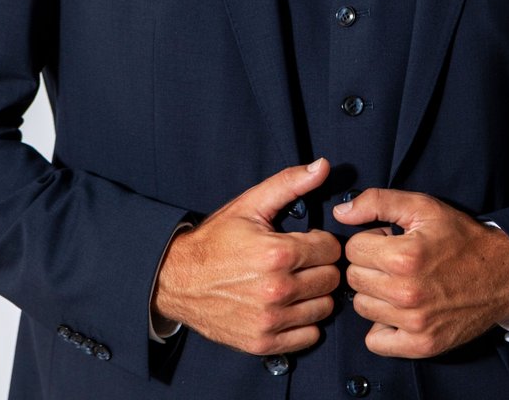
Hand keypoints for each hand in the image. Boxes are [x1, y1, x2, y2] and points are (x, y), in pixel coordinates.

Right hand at [152, 158, 340, 355]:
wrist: (177, 278)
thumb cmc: (216, 240)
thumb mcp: (250, 204)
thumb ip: (289, 183)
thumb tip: (322, 166)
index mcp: (277, 253)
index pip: (331, 249)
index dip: (321, 241)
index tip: (307, 241)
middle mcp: (277, 290)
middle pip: (331, 279)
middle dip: (320, 266)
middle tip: (302, 262)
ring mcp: (270, 320)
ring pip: (324, 308)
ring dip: (315, 294)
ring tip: (296, 282)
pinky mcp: (263, 342)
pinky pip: (309, 336)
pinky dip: (304, 322)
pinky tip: (289, 305)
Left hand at [333, 189, 508, 357]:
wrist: (503, 274)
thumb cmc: (461, 238)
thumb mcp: (422, 207)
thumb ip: (376, 202)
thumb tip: (341, 213)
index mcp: (404, 256)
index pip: (353, 248)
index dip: (370, 239)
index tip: (388, 240)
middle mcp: (406, 293)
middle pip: (354, 277)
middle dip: (369, 265)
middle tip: (394, 260)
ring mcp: (414, 323)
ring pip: (362, 306)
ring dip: (375, 293)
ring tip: (399, 282)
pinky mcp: (422, 345)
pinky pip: (375, 341)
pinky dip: (381, 326)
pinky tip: (397, 310)